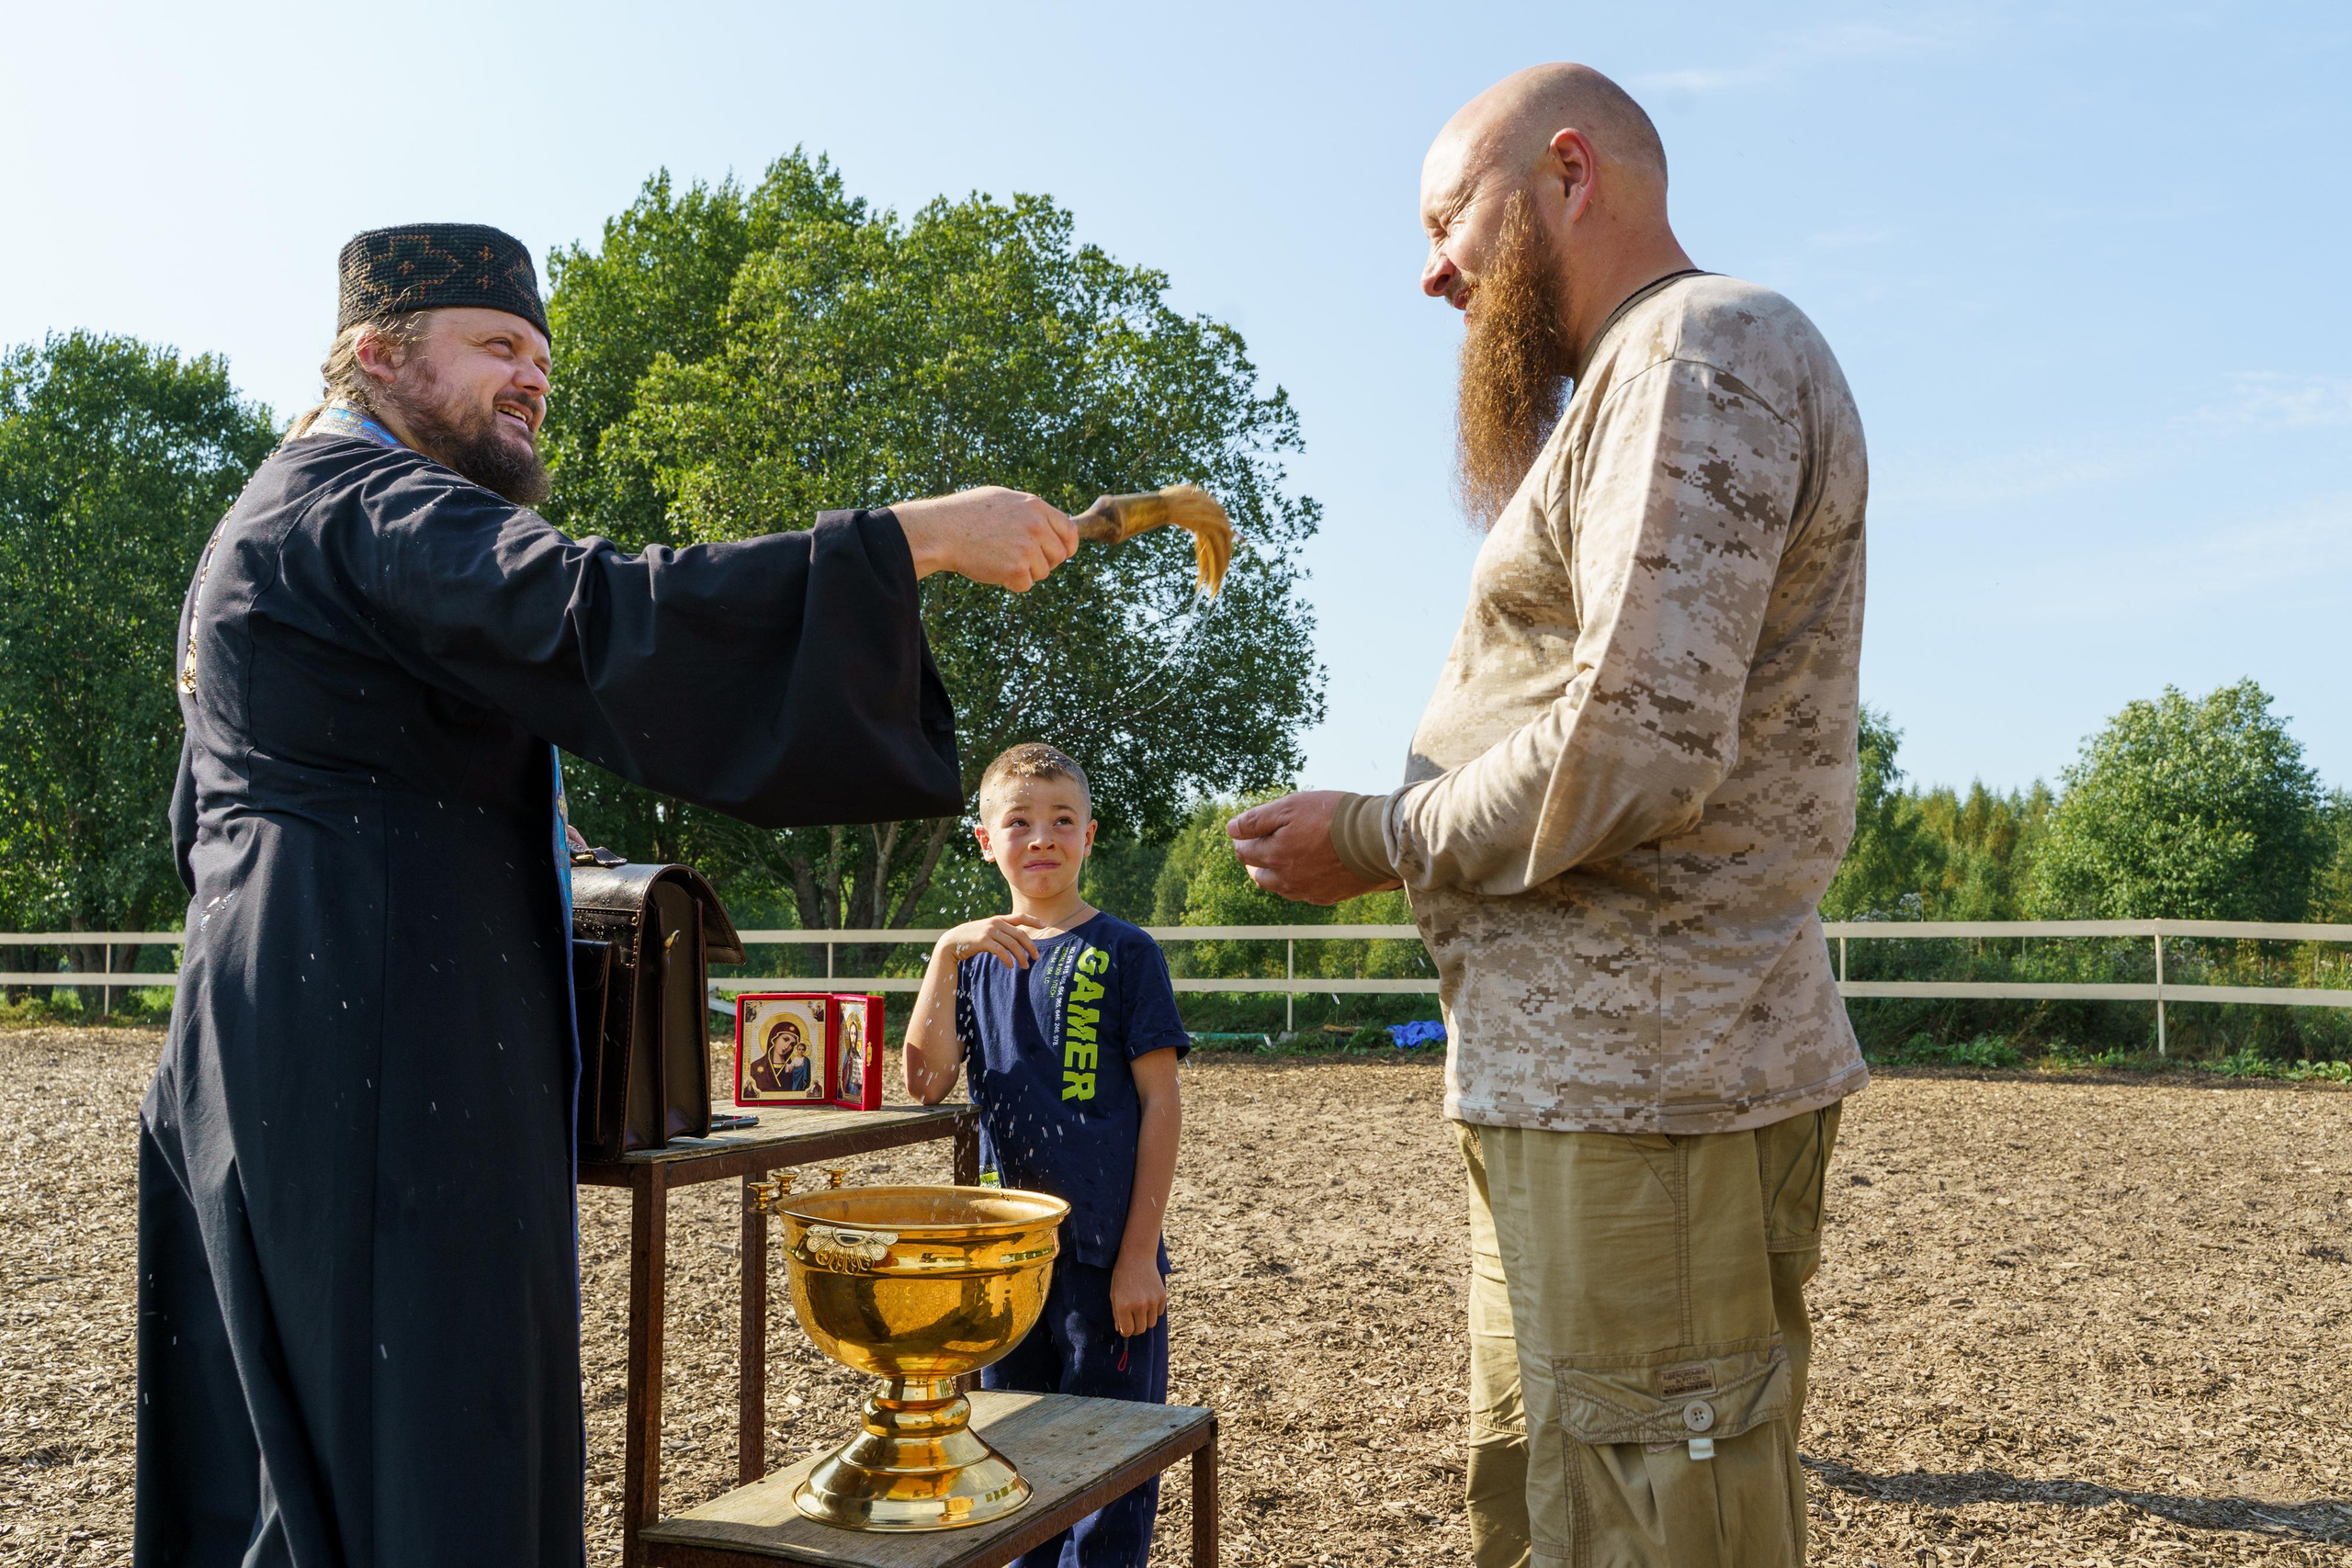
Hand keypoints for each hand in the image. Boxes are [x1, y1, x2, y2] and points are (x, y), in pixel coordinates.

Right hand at [892, 487, 1077, 591]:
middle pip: (1058, 555)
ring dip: (1025, 572)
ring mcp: (1028, 547)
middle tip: (1021, 561)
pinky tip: (993, 569)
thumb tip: (1048, 524)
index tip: (1063, 555)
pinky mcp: (1016, 568)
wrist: (942, 531)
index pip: (1069, 530)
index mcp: (1035, 506)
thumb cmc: (965, 514)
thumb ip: (1028, 511)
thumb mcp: (1002, 499)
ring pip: (1043, 572)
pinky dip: (1011, 583)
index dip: (1068, 546)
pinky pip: (1025, 585)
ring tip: (1000, 560)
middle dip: (1044, 562)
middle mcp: (1036, 525)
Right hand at [939, 914, 1048, 970]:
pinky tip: (1011, 966)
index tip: (1044, 925)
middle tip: (1037, 957)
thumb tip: (1016, 942)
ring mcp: (989, 931)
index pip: (1020, 916)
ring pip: (1012, 944)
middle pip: (1020, 934)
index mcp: (998, 919)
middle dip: (1031, 946)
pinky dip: (1007, 959)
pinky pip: (1000, 951)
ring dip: (1021, 956)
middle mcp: (995, 922)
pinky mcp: (983, 940)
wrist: (951, 941)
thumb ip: (1000, 933)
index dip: (1033, 920)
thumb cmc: (971, 939)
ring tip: (1025, 966)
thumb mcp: (987, 931)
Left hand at [1109, 1247, 1167, 1337]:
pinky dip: (1154, 1311)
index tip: (1125, 1328)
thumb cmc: (1122, 1276)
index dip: (1126, 1331)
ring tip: (1140, 1309)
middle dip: (1135, 1328)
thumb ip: (1117, 1314)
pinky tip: (1147, 1299)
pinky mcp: (1162, 1296)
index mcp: (1124, 1306)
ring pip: (1151, 1323)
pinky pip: (1159, 1313)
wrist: (1137, 1257)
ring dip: (1145, 1320)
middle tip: (1132, 1321)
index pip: (1127, 1331)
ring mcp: (1152, 1301)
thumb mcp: (1114, 1295)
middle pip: (1140, 1329)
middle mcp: (1139, 1305)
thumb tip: (1120, 1330)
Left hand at [1226, 790, 1401, 904]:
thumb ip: (1255, 820)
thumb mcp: (1289, 807)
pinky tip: (1307, 871)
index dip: (1241, 841)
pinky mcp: (1328, 897)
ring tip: (1281, 860)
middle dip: (1254, 862)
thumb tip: (1230, 830)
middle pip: (1260, 876)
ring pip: (1282, 888)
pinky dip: (1300, 883)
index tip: (1243, 833)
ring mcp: (1308, 892)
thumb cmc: (1331, 817)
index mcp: (1274, 856)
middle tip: (1257, 849)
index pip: (1245, 853)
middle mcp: (1287, 880)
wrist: (1374, 839)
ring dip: (1276, 875)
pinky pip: (1306, 893)